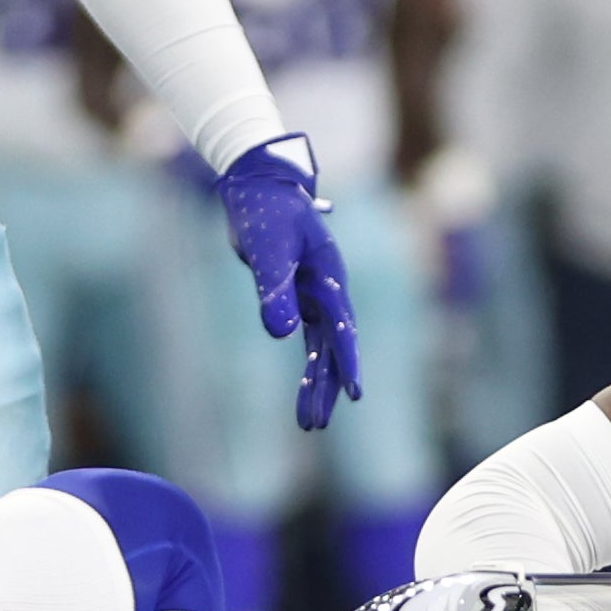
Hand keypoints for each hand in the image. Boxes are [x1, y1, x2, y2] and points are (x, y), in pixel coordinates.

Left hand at [216, 135, 360, 427]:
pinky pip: (307, 338)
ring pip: (321, 349)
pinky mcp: (297, 296)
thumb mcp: (267, 249)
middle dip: (326, 387)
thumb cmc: (265, 210)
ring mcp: (315, 295)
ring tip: (309, 424)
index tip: (354, 394)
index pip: (342, 327)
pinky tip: (304, 393)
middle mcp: (329, 290)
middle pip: (333, 348)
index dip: (348, 362)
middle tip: (316, 425)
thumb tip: (282, 335)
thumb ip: (274, 290)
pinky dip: (306, 365)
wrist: (257, 185)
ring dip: (315, 385)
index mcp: (330, 276)